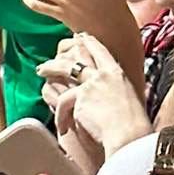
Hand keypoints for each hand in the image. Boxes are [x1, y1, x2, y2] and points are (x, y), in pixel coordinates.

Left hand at [38, 32, 150, 158]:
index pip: (101, 51)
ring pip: (65, 68)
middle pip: (80, 54)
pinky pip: (62, 101)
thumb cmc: (132, 128)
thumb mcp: (129, 103)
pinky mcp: (81, 96)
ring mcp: (92, 83)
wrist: (129, 137)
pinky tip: (61, 126)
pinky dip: (60, 116)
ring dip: (51, 68)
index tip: (81, 37)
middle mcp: (105, 74)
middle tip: (57, 52)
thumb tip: (110, 99)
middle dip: (66, 50)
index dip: (89, 43)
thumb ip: (116, 95)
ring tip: (41, 70)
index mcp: (118, 75)